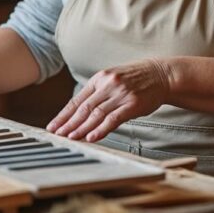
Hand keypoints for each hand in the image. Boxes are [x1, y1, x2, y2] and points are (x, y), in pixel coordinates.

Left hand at [47, 59, 171, 142]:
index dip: (64, 114)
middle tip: (58, 135)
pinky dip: (101, 129)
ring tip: (70, 138)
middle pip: (83, 108)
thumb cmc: (135, 79)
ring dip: (81, 128)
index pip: (77, 100)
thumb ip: (98, 93)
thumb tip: (79, 113)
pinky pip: (113, 119)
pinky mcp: (132, 104)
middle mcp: (107, 85)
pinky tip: (91, 137)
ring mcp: (120, 94)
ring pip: (96, 114)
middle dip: (68, 123)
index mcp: (99, 79)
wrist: (160, 74)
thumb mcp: (112, 80)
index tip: (53, 126)